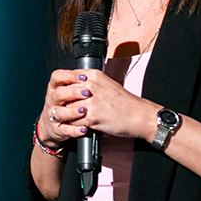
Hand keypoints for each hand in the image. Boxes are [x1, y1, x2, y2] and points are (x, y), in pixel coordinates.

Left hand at [37, 67, 156, 145]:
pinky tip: (76, 124)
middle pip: (65, 92)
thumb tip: (77, 85)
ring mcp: (91, 102)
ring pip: (67, 107)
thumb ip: (91, 83)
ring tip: (68, 117)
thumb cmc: (126, 103)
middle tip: (61, 107)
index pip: (68, 77)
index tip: (63, 93)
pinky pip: (74, 121)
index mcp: (94, 76)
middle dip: (62, 101)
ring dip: (66, 114)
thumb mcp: (108, 84)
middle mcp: (91, 86)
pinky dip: (73, 124)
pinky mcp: (93, 117)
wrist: (138, 115)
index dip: (64, 87)